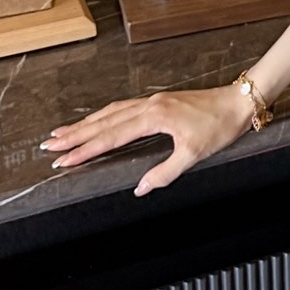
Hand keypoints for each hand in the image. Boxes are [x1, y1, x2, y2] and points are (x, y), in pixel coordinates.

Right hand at [40, 84, 255, 196]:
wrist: (239, 101)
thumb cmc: (220, 125)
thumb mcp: (194, 154)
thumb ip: (165, 173)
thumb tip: (140, 188)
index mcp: (154, 117)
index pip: (111, 136)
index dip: (85, 149)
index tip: (64, 158)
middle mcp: (149, 106)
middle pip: (104, 122)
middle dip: (75, 134)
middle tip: (49, 144)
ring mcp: (153, 101)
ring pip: (111, 112)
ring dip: (86, 123)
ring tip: (64, 132)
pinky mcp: (159, 101)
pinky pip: (123, 107)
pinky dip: (105, 115)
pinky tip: (98, 120)